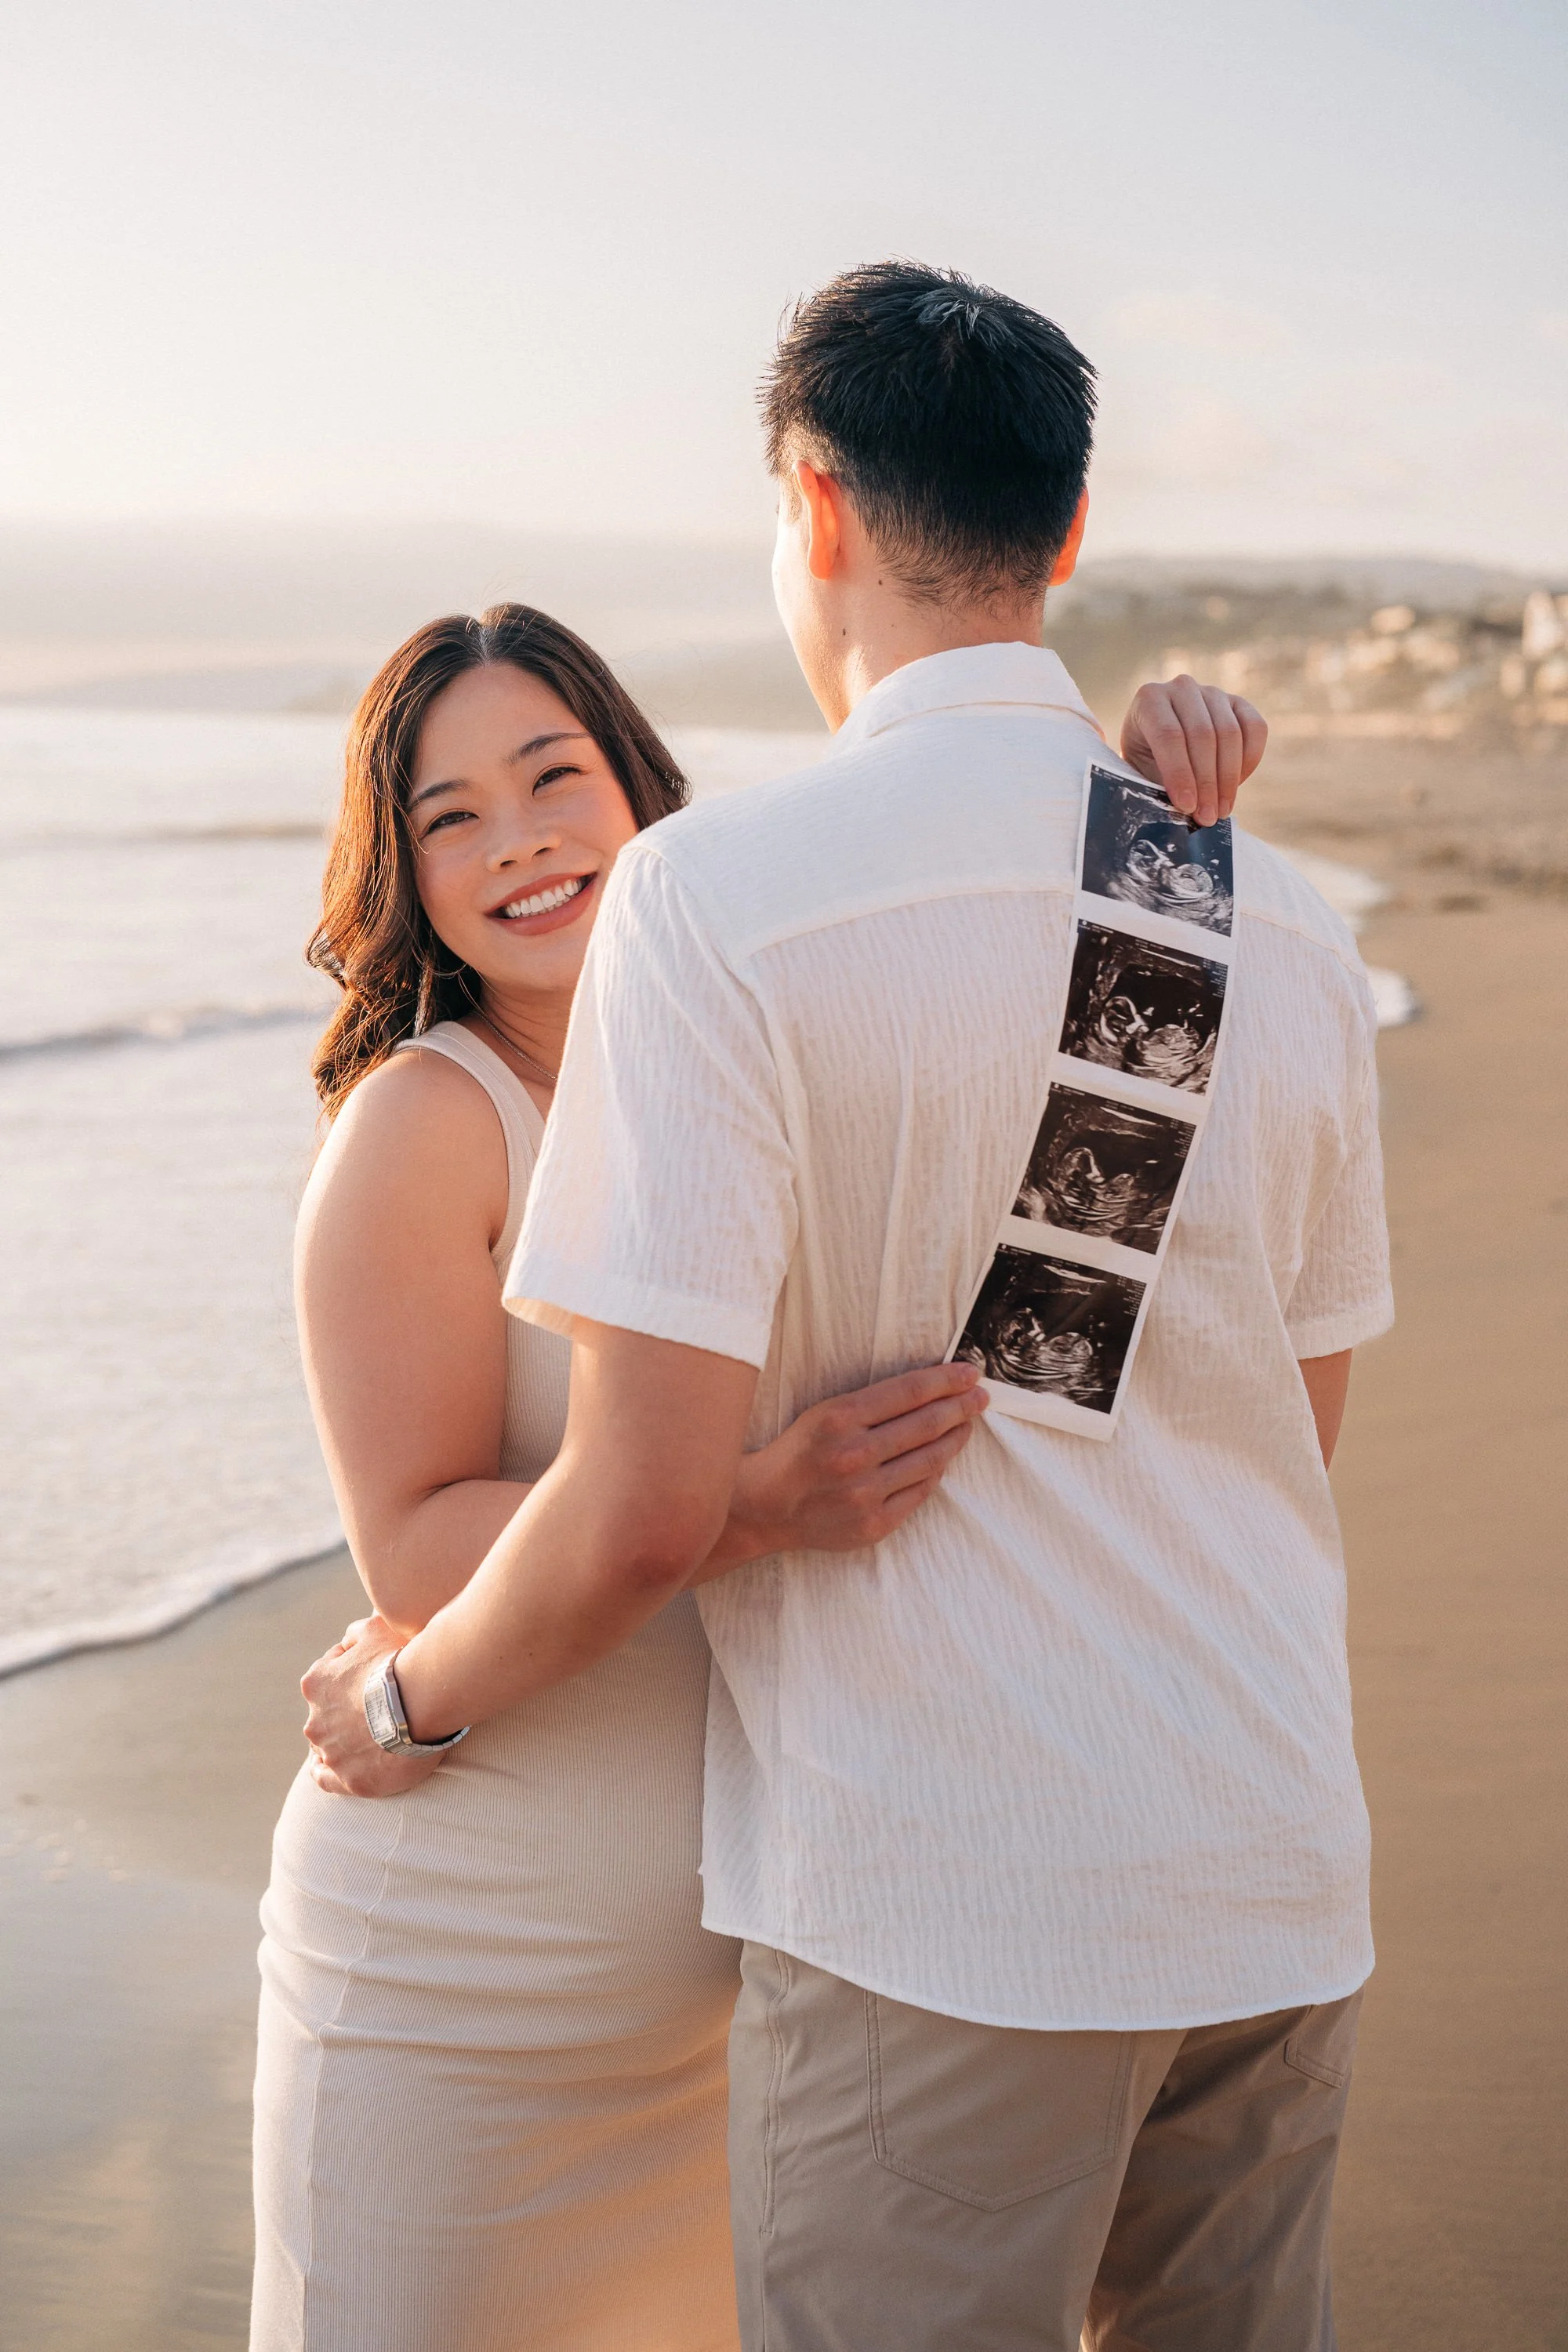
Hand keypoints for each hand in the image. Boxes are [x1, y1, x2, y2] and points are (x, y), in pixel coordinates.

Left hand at [301, 1613, 449, 1796]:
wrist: (422, 1701)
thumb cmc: (400, 1661)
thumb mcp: (375, 1628)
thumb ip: (355, 1632)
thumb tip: (347, 1640)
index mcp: (316, 1684)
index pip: (328, 1676)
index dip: (352, 1675)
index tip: (374, 1678)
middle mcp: (316, 1721)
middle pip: (326, 1715)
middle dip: (346, 1711)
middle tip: (377, 1709)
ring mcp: (332, 1753)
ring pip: (327, 1746)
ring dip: (341, 1740)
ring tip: (366, 1739)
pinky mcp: (350, 1779)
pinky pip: (326, 1779)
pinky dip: (328, 1773)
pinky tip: (337, 1768)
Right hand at [719, 1362, 987, 1564]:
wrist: (765, 1507)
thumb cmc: (798, 1452)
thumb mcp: (825, 1412)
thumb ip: (873, 1403)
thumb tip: (929, 1389)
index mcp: (840, 1418)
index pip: (908, 1392)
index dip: (945, 1381)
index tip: (969, 1374)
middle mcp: (854, 1456)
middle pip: (926, 1424)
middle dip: (961, 1406)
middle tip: (980, 1396)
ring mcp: (865, 1494)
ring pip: (930, 1460)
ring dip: (955, 1438)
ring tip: (966, 1424)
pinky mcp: (874, 1523)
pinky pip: (920, 1492)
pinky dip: (935, 1471)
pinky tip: (941, 1457)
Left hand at [1120, 676, 1266, 827]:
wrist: (1161, 746)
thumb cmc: (1146, 763)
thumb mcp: (1139, 771)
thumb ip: (1156, 784)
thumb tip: (1184, 810)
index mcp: (1149, 699)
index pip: (1169, 735)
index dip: (1180, 773)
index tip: (1187, 807)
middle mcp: (1182, 687)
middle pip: (1203, 735)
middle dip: (1206, 783)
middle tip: (1207, 817)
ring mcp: (1213, 693)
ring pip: (1230, 733)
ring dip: (1228, 779)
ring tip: (1221, 810)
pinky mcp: (1239, 703)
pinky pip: (1255, 729)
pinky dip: (1250, 761)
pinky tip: (1237, 786)